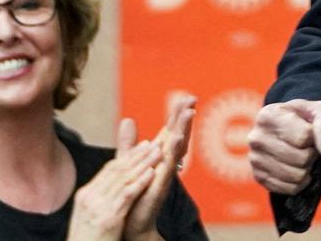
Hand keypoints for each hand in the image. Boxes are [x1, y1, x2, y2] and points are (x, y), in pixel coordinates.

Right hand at [68, 140, 159, 240]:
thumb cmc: (88, 239)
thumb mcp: (89, 215)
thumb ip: (99, 197)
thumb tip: (111, 185)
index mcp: (85, 195)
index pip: (109, 169)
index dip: (127, 156)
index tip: (141, 146)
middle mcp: (89, 197)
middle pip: (117, 170)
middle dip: (137, 155)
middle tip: (152, 144)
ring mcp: (98, 206)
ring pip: (124, 179)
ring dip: (143, 164)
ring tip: (157, 154)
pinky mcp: (108, 217)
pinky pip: (127, 194)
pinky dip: (140, 182)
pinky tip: (151, 173)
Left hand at [121, 93, 196, 240]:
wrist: (132, 224)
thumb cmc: (134, 195)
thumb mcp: (129, 164)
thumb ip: (129, 144)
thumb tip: (128, 119)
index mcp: (158, 157)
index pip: (170, 131)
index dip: (178, 114)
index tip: (187, 96)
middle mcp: (165, 163)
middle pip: (178, 135)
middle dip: (185, 117)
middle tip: (192, 98)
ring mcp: (164, 174)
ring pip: (176, 148)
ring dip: (183, 130)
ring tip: (189, 113)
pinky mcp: (159, 185)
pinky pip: (169, 166)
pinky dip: (174, 152)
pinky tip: (177, 140)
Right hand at [248, 99, 320, 194]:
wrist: (290, 128)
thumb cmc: (306, 118)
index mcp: (269, 115)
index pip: (304, 137)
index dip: (314, 137)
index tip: (310, 131)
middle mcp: (257, 138)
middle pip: (301, 158)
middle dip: (312, 154)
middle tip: (308, 147)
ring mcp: (255, 159)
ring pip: (296, 176)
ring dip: (307, 168)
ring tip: (302, 156)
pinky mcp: (259, 177)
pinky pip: (290, 189)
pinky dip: (300, 182)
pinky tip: (297, 169)